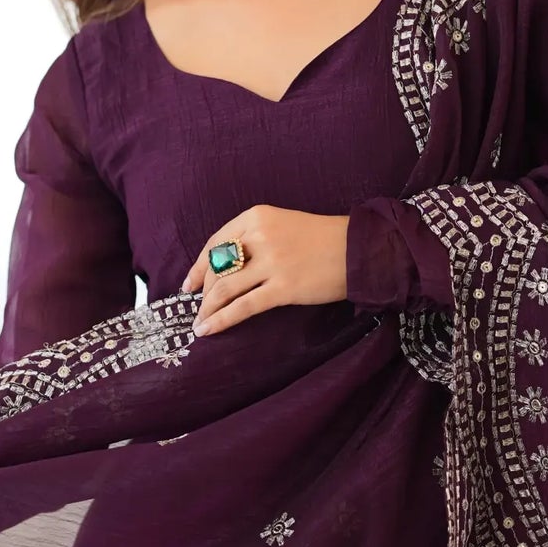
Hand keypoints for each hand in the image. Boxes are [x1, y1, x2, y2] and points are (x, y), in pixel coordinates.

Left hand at [180, 205, 350, 337]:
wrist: (358, 250)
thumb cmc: (321, 239)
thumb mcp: (282, 224)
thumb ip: (253, 238)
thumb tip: (223, 268)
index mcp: (256, 217)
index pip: (215, 244)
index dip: (199, 268)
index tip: (189, 285)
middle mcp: (260, 236)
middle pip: (217, 268)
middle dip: (203, 293)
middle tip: (198, 309)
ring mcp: (272, 262)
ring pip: (225, 289)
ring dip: (207, 309)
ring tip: (200, 324)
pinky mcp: (284, 288)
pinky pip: (243, 307)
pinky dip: (221, 320)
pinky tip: (208, 330)